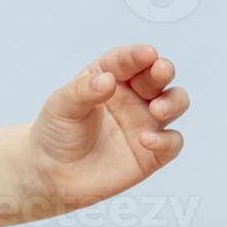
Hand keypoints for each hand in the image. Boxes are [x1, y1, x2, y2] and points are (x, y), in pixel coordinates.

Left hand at [26, 44, 188, 209]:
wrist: (53, 173)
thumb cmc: (56, 131)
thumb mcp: (62, 105)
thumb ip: (84, 91)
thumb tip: (108, 79)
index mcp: (108, 78)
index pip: (127, 60)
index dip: (138, 55)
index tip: (148, 53)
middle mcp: (131, 97)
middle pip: (157, 77)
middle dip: (163, 70)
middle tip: (160, 71)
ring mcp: (144, 123)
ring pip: (174, 103)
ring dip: (173, 102)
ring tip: (157, 109)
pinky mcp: (151, 153)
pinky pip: (172, 142)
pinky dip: (166, 139)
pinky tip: (146, 140)